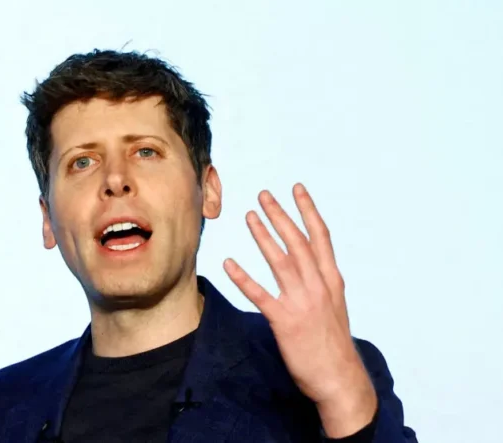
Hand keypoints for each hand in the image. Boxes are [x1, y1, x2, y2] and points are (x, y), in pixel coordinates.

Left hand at [223, 184, 376, 437]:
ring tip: (248, 215)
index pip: (320, 238)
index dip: (307, 211)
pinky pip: (261, 295)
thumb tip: (311, 265)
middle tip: (264, 194)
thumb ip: (321, 283)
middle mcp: (319, 287)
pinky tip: (228, 263)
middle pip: (298, 242)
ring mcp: (302, 303)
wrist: (340, 379)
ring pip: (281, 261)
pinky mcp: (285, 321)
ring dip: (264, 236)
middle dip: (281, 215)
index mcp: (331, 281)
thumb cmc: (333, 344)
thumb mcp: (334, 307)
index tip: (296, 189)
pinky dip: (244, 278)